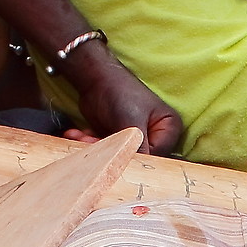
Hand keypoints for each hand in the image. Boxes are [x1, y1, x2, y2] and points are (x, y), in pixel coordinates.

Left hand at [65, 41, 184, 154]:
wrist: (95, 77)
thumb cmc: (120, 92)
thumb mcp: (131, 121)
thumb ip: (137, 146)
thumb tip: (135, 170)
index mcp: (169, 128)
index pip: (156, 155)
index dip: (134, 158)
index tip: (113, 154)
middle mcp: (156, 135)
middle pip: (136, 157)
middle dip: (111, 152)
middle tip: (90, 144)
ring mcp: (136, 137)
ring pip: (118, 155)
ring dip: (97, 149)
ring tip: (80, 137)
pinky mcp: (119, 139)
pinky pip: (107, 150)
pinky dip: (91, 144)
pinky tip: (77, 135)